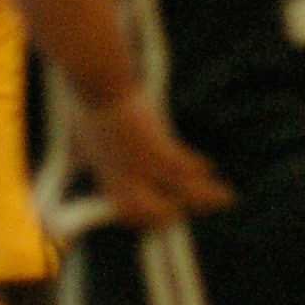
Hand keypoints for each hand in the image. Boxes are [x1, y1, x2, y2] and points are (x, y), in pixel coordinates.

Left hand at [70, 94, 231, 228]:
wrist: (98, 86)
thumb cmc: (83, 106)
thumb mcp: (79, 138)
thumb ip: (85, 154)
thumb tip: (80, 154)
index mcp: (107, 177)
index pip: (127, 211)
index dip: (142, 218)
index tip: (154, 217)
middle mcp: (127, 179)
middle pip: (156, 213)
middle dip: (174, 215)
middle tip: (186, 212)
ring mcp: (143, 166)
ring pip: (181, 193)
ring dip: (204, 197)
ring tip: (225, 199)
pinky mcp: (158, 149)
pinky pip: (184, 167)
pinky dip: (198, 168)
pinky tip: (209, 168)